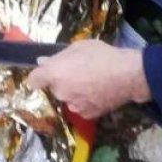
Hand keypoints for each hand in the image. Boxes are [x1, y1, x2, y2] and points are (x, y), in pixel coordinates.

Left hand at [27, 41, 150, 119]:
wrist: (127, 75)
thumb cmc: (102, 55)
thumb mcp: (79, 47)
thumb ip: (59, 56)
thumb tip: (42, 62)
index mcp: (55, 73)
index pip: (33, 80)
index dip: (37, 77)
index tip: (44, 73)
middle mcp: (60, 92)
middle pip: (54, 87)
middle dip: (61, 81)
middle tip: (78, 71)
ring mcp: (73, 106)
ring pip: (68, 98)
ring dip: (73, 92)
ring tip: (91, 82)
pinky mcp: (87, 114)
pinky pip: (80, 106)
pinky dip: (85, 101)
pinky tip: (97, 91)